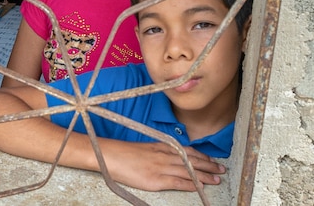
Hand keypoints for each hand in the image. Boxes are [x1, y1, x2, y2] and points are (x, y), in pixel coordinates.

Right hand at [101, 140, 225, 190]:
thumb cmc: (124, 152)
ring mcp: (161, 168)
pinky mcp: (156, 180)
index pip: (188, 151)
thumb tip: (170, 155)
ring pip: (189, 171)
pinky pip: (178, 182)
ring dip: (205, 176)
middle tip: (222, 170)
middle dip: (209, 166)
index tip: (212, 160)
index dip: (202, 156)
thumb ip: (159, 150)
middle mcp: (165, 155)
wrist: (110, 155)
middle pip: (192, 161)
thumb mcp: (144, 147)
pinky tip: (199, 187)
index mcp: (162, 146)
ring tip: (217, 180)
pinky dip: (190, 184)